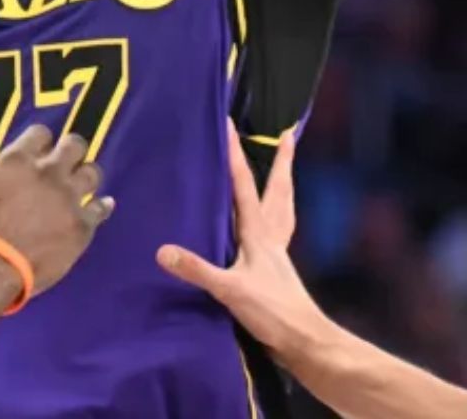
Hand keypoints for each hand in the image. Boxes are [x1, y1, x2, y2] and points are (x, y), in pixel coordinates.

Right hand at [0, 125, 113, 294]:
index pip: (41, 133)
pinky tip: (103, 205)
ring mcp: (68, 199)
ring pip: (92, 173)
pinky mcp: (81, 226)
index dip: (40, 141)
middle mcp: (48, 173)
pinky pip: (100, 209)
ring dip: (85, 176)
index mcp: (17, 160)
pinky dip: (101, 206)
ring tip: (80, 184)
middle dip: (71, 150)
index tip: (38, 151)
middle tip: (66, 161)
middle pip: (74, 145)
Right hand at [157, 125, 321, 352]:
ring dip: (282, 185)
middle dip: (281, 162)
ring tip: (283, 170)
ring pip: (282, 208)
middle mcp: (271, 237)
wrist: (304, 341)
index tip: (229, 126)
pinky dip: (276, 216)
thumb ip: (197, 270)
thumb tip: (162, 251)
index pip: (244, 186)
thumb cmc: (272, 312)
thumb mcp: (230, 290)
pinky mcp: (277, 269)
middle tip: (288, 135)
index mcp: (259, 234)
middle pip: (277, 190)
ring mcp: (277, 253)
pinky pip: (277, 230)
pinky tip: (268, 223)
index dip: (234, 155)